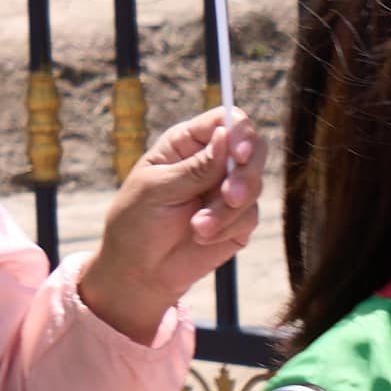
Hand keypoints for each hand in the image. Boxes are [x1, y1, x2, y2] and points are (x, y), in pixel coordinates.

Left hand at [77, 108, 264, 333]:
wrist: (138, 271)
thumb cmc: (136, 223)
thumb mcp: (158, 190)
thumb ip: (196, 167)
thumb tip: (227, 135)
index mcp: (187, 143)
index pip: (226, 120)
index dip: (240, 131)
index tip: (239, 154)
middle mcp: (212, 161)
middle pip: (252, 149)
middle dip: (245, 174)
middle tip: (228, 196)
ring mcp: (227, 189)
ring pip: (254, 185)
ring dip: (228, 210)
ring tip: (197, 228)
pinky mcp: (237, 219)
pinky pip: (249, 216)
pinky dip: (227, 227)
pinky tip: (201, 237)